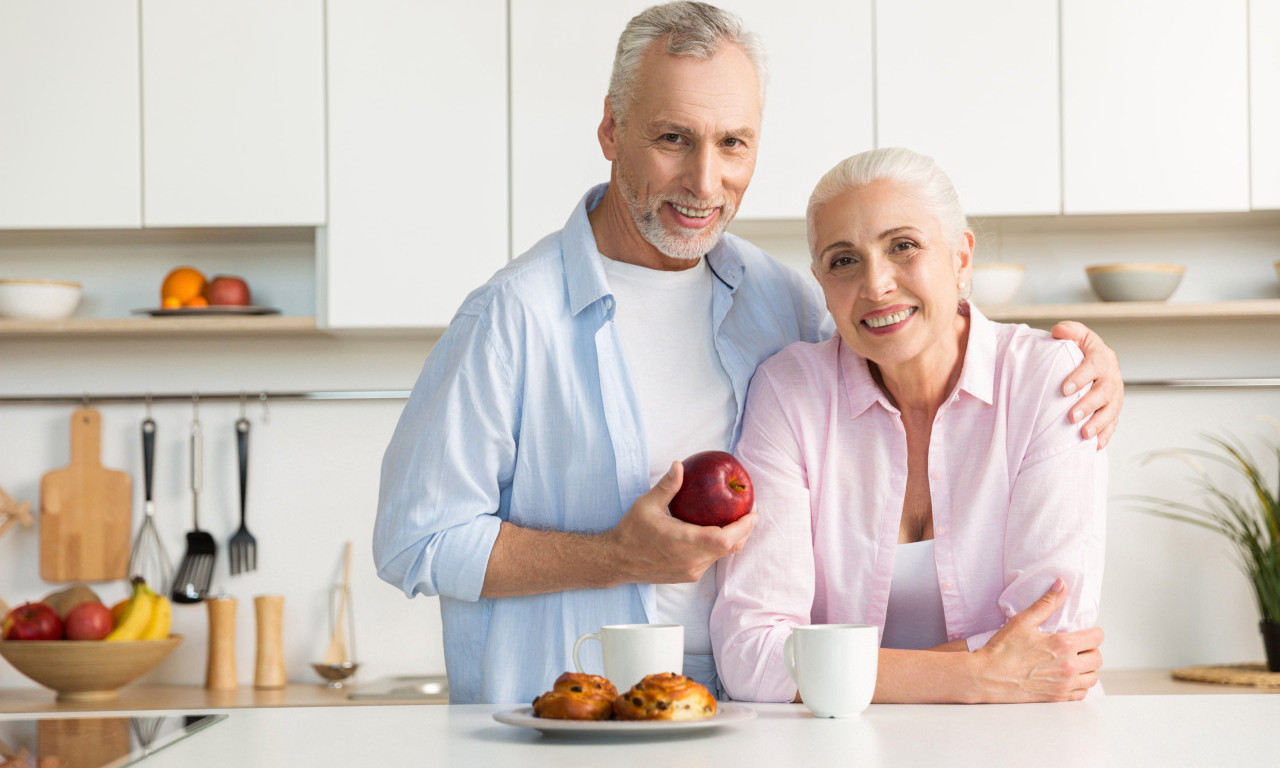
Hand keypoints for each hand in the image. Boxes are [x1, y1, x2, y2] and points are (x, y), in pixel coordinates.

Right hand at [605, 461, 756, 583]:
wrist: (617, 561)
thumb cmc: (631, 531)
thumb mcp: (646, 505)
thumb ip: (667, 487)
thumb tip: (679, 465)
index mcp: (685, 542)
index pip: (726, 538)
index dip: (744, 527)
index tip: (753, 512)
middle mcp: (692, 561)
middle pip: (730, 548)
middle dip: (745, 530)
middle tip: (750, 511)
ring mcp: (691, 571)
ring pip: (722, 555)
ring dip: (733, 539)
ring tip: (738, 519)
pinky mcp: (688, 576)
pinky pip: (711, 560)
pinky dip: (719, 546)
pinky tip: (718, 531)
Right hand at [973, 578, 1103, 701]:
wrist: (987, 676)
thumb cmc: (1002, 650)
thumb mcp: (1023, 620)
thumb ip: (1047, 603)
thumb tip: (1061, 585)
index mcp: (1063, 645)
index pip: (1097, 637)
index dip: (1092, 632)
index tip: (1084, 632)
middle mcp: (1068, 667)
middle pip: (1097, 658)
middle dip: (1090, 649)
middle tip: (1078, 646)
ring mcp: (1064, 685)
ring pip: (1093, 677)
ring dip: (1087, 668)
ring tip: (1074, 661)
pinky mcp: (1058, 698)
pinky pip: (1082, 693)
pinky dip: (1080, 685)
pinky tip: (1068, 677)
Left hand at [1051, 321, 1123, 448]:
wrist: (1089, 364)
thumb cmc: (1079, 351)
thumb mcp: (1076, 336)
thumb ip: (1069, 331)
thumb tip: (1059, 331)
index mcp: (1102, 357)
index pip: (1094, 366)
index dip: (1080, 378)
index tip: (1065, 389)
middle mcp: (1111, 377)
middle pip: (1104, 392)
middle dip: (1089, 405)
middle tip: (1072, 416)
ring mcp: (1114, 395)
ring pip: (1111, 411)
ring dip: (1098, 423)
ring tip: (1084, 434)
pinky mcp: (1112, 410)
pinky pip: (1112, 424)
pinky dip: (1105, 435)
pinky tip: (1095, 445)